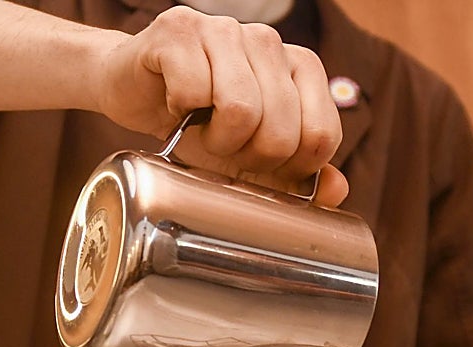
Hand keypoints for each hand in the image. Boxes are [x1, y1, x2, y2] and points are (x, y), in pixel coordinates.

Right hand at [91, 6, 347, 205]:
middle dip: (246, 158)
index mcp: (300, 67)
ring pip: (241, 110)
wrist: (135, 93)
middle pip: (281, 130)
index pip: (321, 136)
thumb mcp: (254, 157)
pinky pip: (192, 90)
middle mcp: (269, 41)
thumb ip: (299, 173)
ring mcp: (224, 29)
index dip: (287, 168)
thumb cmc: (199, 124)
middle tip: (222, 148)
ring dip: (213, 138)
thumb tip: (337, 190)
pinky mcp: (178, 29)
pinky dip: (177, 113)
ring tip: (199, 128)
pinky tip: (174, 104)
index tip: (258, 163)